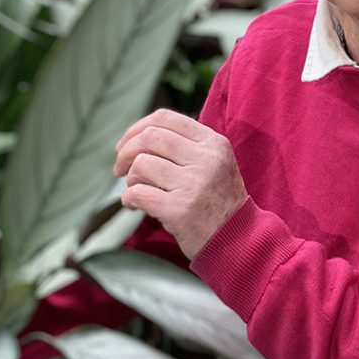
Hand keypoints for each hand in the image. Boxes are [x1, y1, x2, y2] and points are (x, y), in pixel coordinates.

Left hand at [113, 109, 247, 258]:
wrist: (239, 240)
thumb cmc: (218, 202)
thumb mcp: (215, 164)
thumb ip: (185, 147)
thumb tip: (137, 137)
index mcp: (213, 143)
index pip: (166, 118)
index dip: (137, 128)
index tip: (124, 144)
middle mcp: (206, 160)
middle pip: (150, 137)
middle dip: (126, 151)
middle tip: (119, 168)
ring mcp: (194, 185)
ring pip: (141, 165)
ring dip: (130, 179)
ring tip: (137, 191)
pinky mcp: (180, 210)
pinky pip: (138, 193)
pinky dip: (128, 199)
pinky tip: (134, 206)